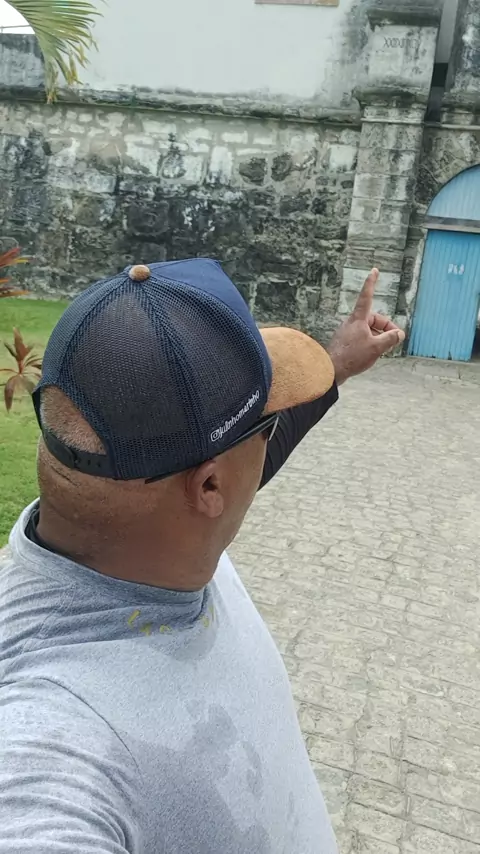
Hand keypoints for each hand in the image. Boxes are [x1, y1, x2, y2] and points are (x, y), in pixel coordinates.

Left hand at [327, 269, 404, 384]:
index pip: (366, 296)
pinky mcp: (344, 342)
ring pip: (368, 330)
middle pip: (373, 319)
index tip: (374, 271)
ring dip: (378, 337)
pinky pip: (361, 338)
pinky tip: (372, 355)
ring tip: (383, 351)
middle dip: (386, 328)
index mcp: (358, 319)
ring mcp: (347, 332)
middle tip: (395, 340)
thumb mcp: (377, 347)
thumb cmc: (352, 357)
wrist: (330, 371)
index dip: (371, 283)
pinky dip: (370, 343)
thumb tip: (399, 334)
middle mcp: (351, 322)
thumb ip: (390, 339)